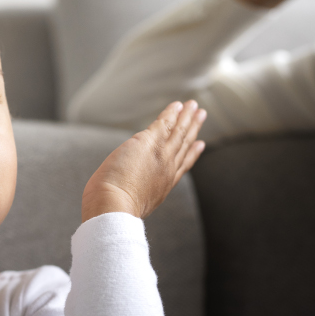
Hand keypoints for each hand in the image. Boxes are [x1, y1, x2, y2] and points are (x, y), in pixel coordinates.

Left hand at [82, 101, 205, 221]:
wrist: (113, 207)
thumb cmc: (112, 210)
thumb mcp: (130, 205)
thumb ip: (132, 196)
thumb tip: (118, 195)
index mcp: (162, 186)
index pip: (181, 166)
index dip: (192, 154)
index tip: (199, 144)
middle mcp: (167, 169)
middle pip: (184, 144)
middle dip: (193, 129)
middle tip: (201, 115)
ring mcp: (161, 155)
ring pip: (179, 131)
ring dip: (186, 116)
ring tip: (193, 105)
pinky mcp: (150, 142)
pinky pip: (165, 123)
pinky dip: (172, 113)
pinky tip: (177, 104)